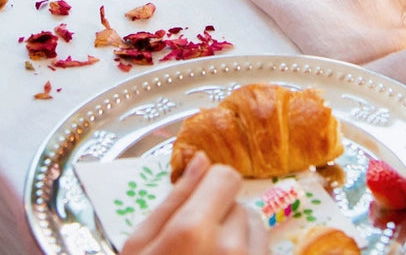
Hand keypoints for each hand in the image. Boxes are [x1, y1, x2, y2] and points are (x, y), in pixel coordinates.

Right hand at [121, 153, 267, 254]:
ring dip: (238, 237)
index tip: (199, 203)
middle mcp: (230, 245)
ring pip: (255, 227)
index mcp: (193, 228)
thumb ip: (173, 200)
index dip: (211, 186)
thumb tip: (200, 160)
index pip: (225, 176)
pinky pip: (264, 249)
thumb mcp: (140, 244)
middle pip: (238, 203)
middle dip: (221, 216)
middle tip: (197, 243)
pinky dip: (249, 254)